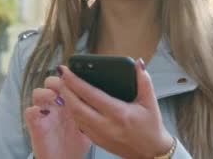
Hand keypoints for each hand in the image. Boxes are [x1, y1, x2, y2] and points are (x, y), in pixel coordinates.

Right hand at [24, 76, 91, 158]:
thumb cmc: (76, 144)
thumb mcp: (89, 126)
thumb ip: (92, 112)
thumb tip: (106, 99)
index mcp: (68, 102)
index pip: (66, 82)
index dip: (69, 77)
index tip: (75, 75)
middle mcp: (55, 105)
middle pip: (51, 83)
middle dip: (57, 81)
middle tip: (64, 86)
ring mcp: (44, 114)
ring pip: (38, 93)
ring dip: (45, 92)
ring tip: (54, 97)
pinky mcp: (35, 124)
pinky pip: (29, 111)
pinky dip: (34, 109)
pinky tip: (43, 112)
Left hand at [58, 58, 173, 157]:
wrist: (151, 153)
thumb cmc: (151, 126)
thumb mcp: (150, 102)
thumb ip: (144, 80)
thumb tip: (137, 63)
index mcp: (119, 113)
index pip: (91, 95)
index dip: (75, 82)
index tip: (66, 71)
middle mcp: (106, 125)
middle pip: (77, 106)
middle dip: (65, 90)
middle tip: (60, 77)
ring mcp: (100, 135)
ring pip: (75, 117)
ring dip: (67, 101)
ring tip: (64, 87)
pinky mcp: (97, 141)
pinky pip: (79, 124)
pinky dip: (73, 112)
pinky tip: (72, 103)